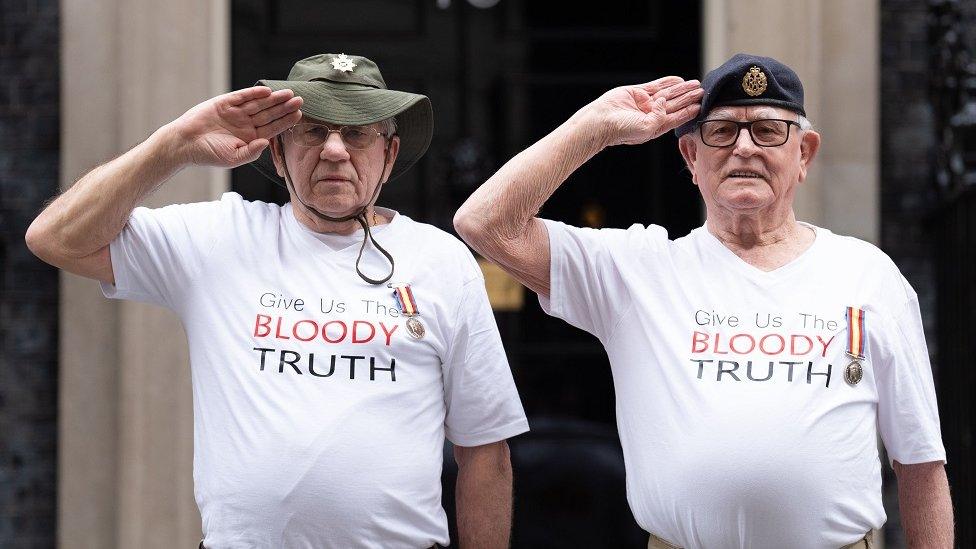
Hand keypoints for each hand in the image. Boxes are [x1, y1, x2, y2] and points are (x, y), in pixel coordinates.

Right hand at [166, 86, 303, 167]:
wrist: (185, 144)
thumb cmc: (209, 154)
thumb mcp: (233, 157)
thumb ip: (251, 151)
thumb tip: (266, 142)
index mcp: (250, 137)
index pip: (272, 128)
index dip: (285, 121)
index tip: (299, 115)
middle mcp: (245, 124)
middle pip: (269, 114)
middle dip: (284, 107)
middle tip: (300, 100)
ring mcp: (236, 112)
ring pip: (258, 104)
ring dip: (273, 99)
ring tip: (289, 94)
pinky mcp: (224, 103)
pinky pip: (242, 96)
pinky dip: (253, 93)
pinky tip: (266, 91)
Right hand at [582, 77, 702, 147]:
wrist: (601, 120)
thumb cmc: (621, 129)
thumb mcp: (647, 128)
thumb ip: (661, 117)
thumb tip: (666, 101)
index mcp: (655, 126)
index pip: (677, 118)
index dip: (689, 111)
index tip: (701, 105)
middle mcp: (651, 114)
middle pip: (675, 104)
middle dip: (689, 98)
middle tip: (703, 91)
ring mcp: (644, 103)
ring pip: (668, 94)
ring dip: (681, 89)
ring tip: (695, 84)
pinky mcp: (637, 92)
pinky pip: (655, 86)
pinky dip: (667, 82)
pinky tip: (678, 80)